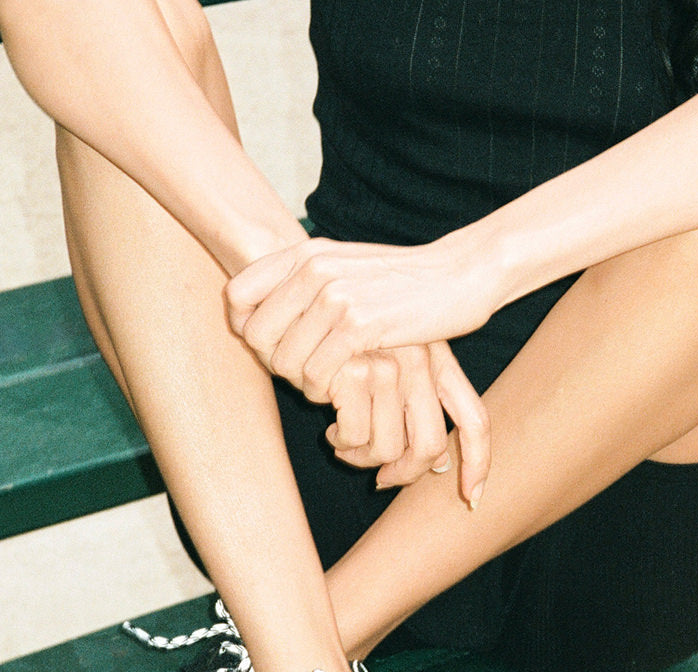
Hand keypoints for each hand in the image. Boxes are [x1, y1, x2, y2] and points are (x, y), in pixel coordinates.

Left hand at [225, 235, 496, 399]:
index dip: (244, 329)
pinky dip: (328, 391)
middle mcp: (313, 270)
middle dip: (276, 365)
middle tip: (304, 373)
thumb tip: (255, 314)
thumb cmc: (404, 280)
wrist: (461, 274)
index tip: (269, 347)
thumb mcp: (346, 265)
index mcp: (305, 253)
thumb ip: (304, 281)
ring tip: (329, 383)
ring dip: (304, 383)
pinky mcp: (360, 326)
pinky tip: (346, 388)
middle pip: (256, 337)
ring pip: (285, 362)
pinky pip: (318, 375)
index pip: (236, 297)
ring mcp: (335, 297)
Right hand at [324, 342, 490, 504]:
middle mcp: (421, 361)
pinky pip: (354, 436)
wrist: (300, 302)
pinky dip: (340, 441)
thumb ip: (416, 412)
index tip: (472, 498)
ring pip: (388, 448)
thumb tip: (440, 466)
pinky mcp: (357, 372)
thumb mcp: (388, 369)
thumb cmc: (342, 343)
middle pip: (429, 447)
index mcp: (437, 361)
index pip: (474, 420)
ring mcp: (391, 366)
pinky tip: (329, 426)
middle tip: (380, 478)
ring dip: (360, 457)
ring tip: (343, 442)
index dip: (477, 464)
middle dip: (403, 475)